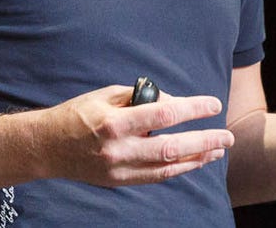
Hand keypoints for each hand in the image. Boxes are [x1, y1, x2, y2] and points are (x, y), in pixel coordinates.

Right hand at [40, 84, 234, 186]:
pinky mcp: (119, 181)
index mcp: (114, 121)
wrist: (48, 146)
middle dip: (204, 141)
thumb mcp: (106, 94)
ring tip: (218, 149)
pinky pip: (156, 177)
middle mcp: (118, 148)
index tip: (212, 104)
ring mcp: (119, 169)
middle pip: (171, 147)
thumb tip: (172, 102)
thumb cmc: (79, 113)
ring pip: (168, 166)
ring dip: (197, 158)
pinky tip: (196, 161)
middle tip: (227, 136)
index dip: (191, 109)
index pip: (163, 114)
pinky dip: (179, 169)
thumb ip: (141, 98)